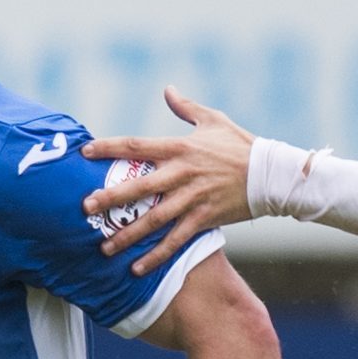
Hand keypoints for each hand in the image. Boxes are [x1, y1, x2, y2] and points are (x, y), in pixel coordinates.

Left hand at [82, 86, 257, 274]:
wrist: (272, 174)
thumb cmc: (242, 145)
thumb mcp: (214, 120)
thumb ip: (186, 107)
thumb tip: (168, 89)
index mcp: (180, 148)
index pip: (137, 146)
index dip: (109, 148)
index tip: (85, 152)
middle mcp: (182, 174)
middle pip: (139, 187)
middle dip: (110, 198)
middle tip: (85, 208)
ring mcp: (193, 198)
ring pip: (153, 219)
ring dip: (127, 235)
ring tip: (104, 247)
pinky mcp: (205, 219)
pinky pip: (175, 240)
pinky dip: (156, 255)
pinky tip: (137, 269)